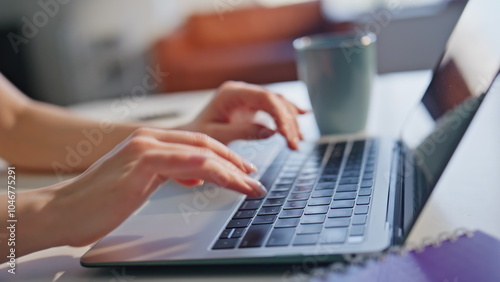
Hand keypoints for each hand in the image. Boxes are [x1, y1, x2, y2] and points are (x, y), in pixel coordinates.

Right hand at [39, 128, 265, 247]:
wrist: (62, 211)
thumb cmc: (98, 202)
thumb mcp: (141, 183)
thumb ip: (168, 174)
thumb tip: (196, 176)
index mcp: (151, 142)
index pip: (199, 145)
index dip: (226, 157)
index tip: (245, 172)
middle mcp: (150, 140)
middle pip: (206, 146)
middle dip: (236, 164)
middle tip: (255, 180)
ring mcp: (145, 149)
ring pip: (202, 155)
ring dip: (232, 171)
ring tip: (251, 187)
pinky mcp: (140, 164)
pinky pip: (185, 163)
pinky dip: (211, 171)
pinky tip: (228, 179)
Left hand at [180, 81, 307, 149]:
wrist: (186, 136)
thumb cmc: (195, 136)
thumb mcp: (217, 136)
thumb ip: (243, 132)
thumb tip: (271, 132)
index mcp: (231, 93)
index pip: (265, 98)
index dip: (281, 116)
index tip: (289, 136)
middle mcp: (241, 91)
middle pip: (274, 100)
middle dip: (288, 122)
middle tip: (296, 144)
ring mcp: (247, 98)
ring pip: (277, 103)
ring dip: (291, 120)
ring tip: (300, 140)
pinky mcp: (250, 107)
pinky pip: (273, 108)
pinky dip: (287, 115)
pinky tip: (303, 116)